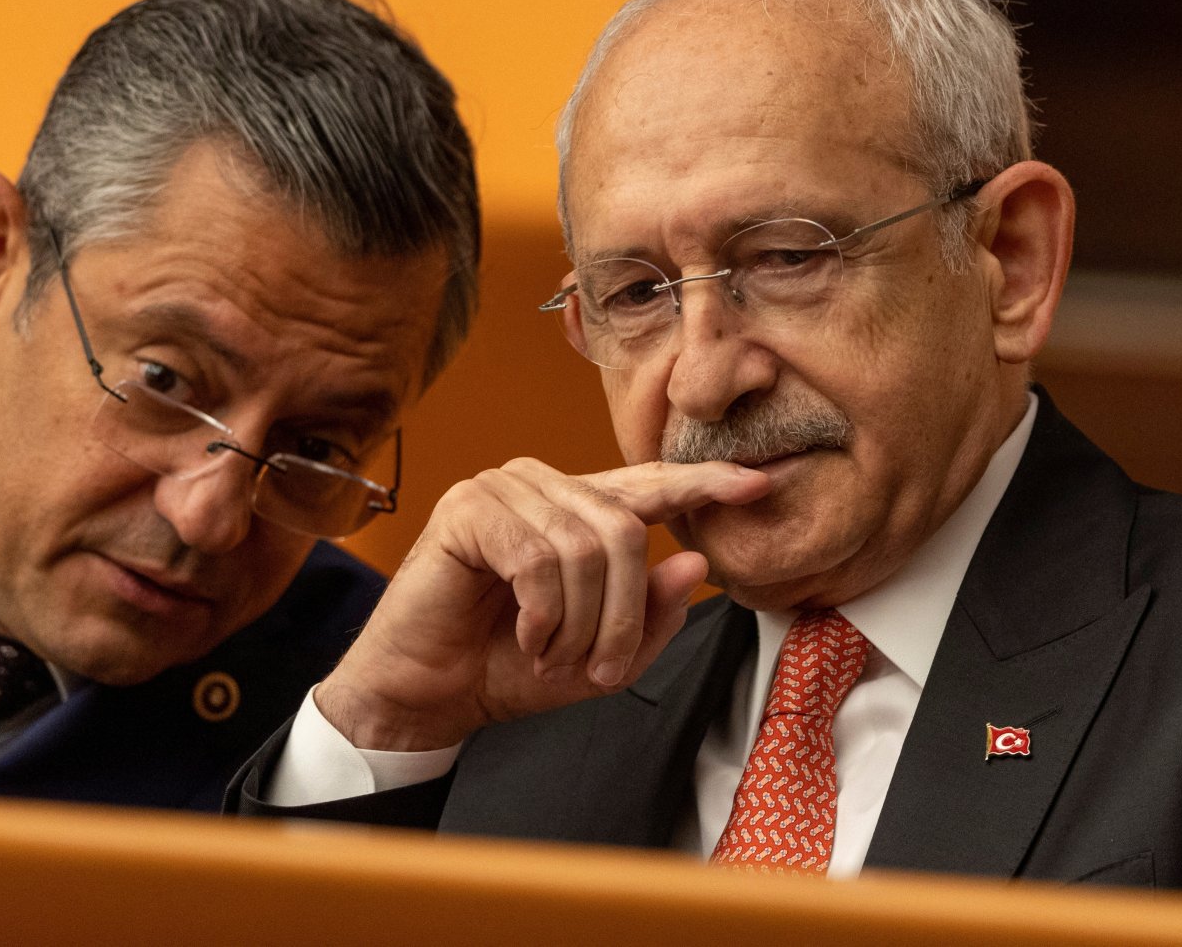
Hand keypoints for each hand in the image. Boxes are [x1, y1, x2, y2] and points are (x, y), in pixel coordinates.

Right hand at [315, 458, 769, 750]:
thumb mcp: (598, 659)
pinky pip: (539, 557)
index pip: (647, 485)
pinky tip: (525, 634)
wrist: (426, 696)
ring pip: (586, 545)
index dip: (702, 484)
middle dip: (623, 614)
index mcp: (575, 512)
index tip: (755, 485)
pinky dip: (543, 612)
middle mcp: (541, 487)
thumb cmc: (503, 669)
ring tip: (551, 653)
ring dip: (579, 621)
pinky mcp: (467, 509)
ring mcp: (501, 490)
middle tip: (596, 666)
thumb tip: (692, 564)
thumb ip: (650, 618)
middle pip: (626, 529)